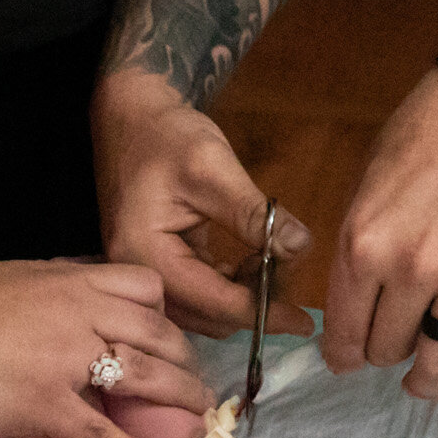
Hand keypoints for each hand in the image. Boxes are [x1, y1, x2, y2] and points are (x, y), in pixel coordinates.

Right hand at [0, 261, 210, 437]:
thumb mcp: (6, 281)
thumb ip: (41, 294)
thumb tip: (50, 307)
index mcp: (69, 281)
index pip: (145, 287)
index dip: (164, 313)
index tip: (167, 336)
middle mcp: (80, 315)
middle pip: (160, 332)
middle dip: (186, 360)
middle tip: (196, 384)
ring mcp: (66, 360)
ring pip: (148, 376)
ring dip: (180, 400)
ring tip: (197, 421)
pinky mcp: (44, 404)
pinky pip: (104, 432)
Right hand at [93, 71, 313, 337]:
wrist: (130, 116)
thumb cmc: (165, 136)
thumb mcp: (212, 168)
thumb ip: (253, 213)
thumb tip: (300, 248)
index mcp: (144, 256)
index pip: (213, 303)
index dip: (264, 312)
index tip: (306, 322)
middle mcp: (140, 275)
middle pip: (206, 317)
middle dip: (253, 304)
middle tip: (291, 273)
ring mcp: (146, 272)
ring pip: (204, 310)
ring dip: (242, 296)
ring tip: (273, 261)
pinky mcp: (157, 264)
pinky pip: (198, 291)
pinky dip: (229, 284)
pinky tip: (251, 261)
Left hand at [326, 67, 437, 430]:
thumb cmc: (424, 137)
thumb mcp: (367, 188)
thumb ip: (359, 251)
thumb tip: (350, 308)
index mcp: (363, 244)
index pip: (345, 330)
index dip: (345, 355)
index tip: (349, 362)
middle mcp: (411, 269)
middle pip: (390, 349)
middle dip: (388, 357)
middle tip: (395, 354)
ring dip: (428, 381)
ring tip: (425, 384)